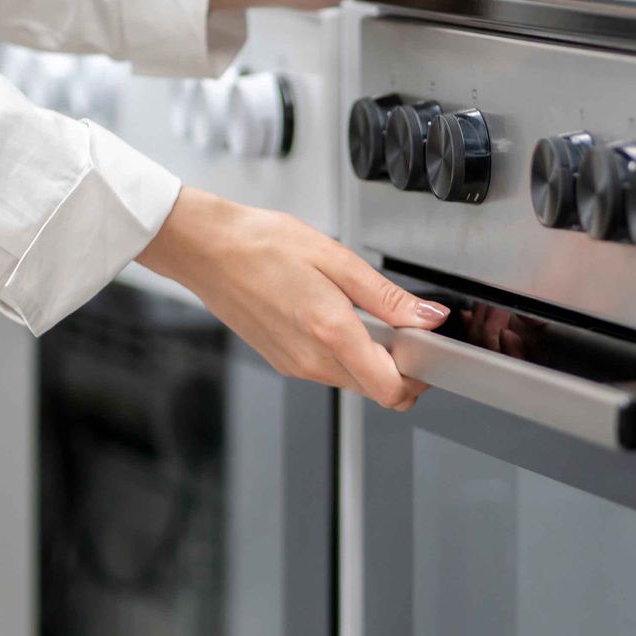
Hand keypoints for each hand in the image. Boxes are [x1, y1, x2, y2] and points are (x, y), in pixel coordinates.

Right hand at [136, 188, 445, 409]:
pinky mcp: (283, 361)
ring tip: (361, 311)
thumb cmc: (263, 245)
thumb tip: (428, 318)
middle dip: (398, 367)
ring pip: (352, 380)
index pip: (390, 390)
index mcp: (330, 333)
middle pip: (375, 389)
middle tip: (401, 326)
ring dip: (370, 358)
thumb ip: (388, 298)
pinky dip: (343, 352)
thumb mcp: (337, 259)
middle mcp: (311, 361)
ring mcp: (294, 365)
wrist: (207, 249)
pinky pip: (327, 369)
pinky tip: (333, 315)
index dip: (418, 378)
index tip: (427, 350)